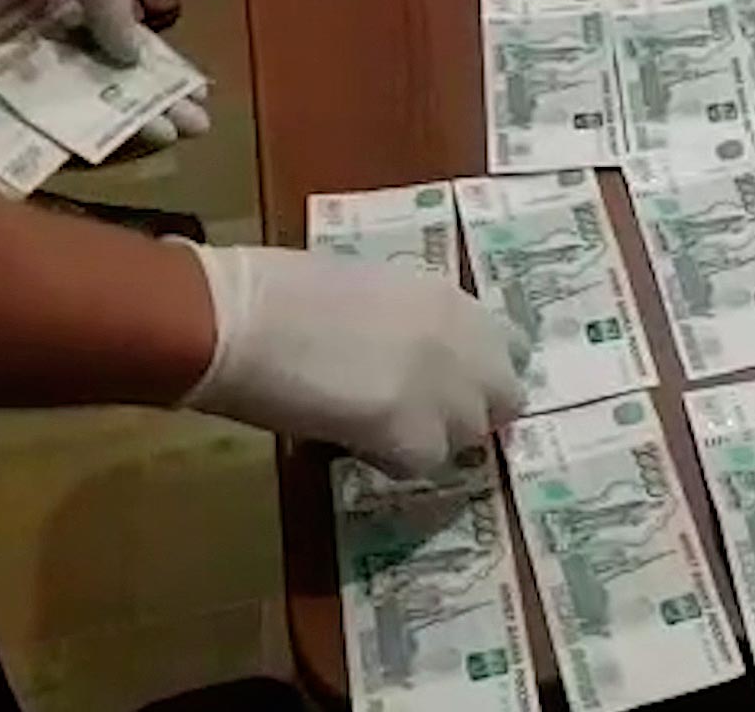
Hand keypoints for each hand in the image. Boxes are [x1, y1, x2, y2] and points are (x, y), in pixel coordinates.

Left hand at [0, 0, 205, 144]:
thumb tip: (136, 52)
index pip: (120, 37)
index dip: (159, 65)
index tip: (196, 92)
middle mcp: (37, 30)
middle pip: (103, 75)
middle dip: (152, 100)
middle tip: (195, 127)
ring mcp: (4, 61)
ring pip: (69, 100)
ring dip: (118, 122)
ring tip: (167, 138)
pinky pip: (20, 114)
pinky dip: (58, 132)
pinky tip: (102, 144)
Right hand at [178, 244, 524, 477]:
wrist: (244, 317)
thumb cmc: (281, 291)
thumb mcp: (371, 292)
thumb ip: (408, 325)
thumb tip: (408, 356)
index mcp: (453, 299)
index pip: (509, 347)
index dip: (481, 373)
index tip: (454, 385)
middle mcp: (468, 342)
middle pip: (503, 399)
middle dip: (469, 413)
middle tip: (419, 422)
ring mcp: (449, 391)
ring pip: (466, 437)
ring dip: (430, 440)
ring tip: (376, 431)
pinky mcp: (417, 435)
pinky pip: (423, 464)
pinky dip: (392, 461)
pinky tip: (353, 444)